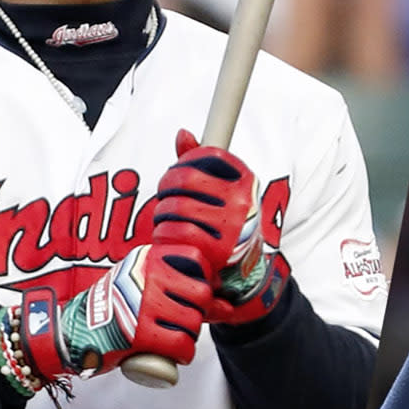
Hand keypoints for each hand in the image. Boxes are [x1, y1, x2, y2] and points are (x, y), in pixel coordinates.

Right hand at [22, 243, 212, 378]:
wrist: (72, 332)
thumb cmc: (110, 308)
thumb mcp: (135, 278)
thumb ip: (168, 279)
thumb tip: (218, 296)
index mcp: (147, 258)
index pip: (196, 261)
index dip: (204, 280)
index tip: (195, 295)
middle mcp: (147, 277)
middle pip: (201, 293)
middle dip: (200, 310)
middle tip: (186, 321)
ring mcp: (143, 305)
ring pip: (194, 321)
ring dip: (191, 334)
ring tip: (177, 338)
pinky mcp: (140, 334)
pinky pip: (182, 344)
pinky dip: (184, 353)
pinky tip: (177, 355)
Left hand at [152, 130, 286, 323]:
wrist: (244, 275)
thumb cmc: (225, 226)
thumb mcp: (218, 191)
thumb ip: (198, 161)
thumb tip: (183, 133)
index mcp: (245, 180)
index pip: (206, 154)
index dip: (183, 164)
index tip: (177, 179)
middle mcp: (243, 200)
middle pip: (184, 178)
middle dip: (166, 190)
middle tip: (166, 202)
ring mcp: (231, 225)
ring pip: (176, 206)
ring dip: (163, 214)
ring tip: (167, 222)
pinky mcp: (216, 251)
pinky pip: (175, 232)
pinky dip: (163, 234)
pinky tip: (168, 237)